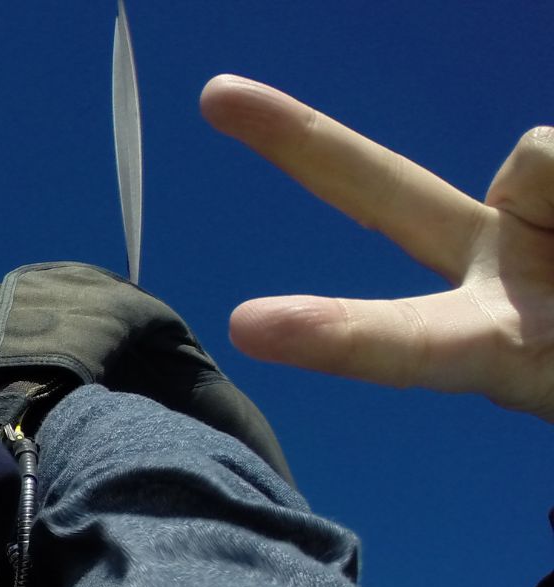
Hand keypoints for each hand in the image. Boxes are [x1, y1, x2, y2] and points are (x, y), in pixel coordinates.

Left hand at [202, 75, 553, 422]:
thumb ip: (531, 310)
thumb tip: (540, 173)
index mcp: (491, 342)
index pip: (406, 342)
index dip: (339, 335)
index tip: (247, 325)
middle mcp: (488, 268)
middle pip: (383, 192)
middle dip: (300, 142)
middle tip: (215, 95)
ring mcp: (523, 213)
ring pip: (541, 155)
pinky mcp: (552, 167)